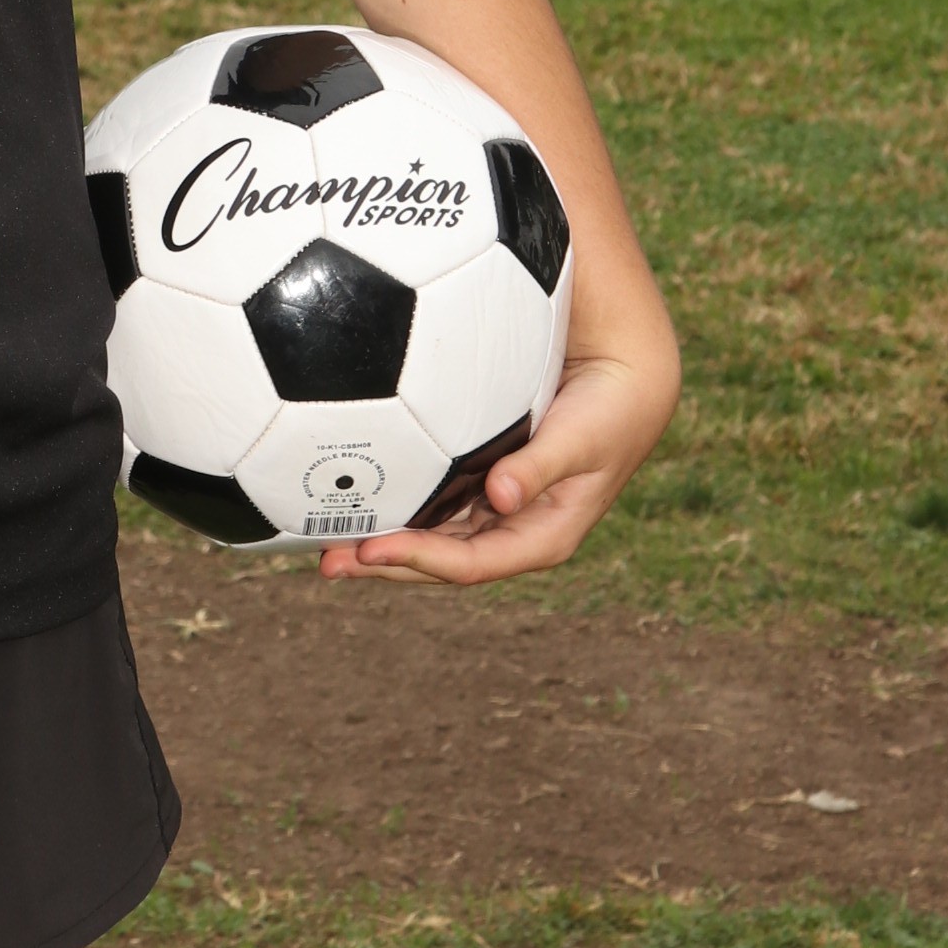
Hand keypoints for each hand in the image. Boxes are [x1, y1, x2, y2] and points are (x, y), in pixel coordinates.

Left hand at [316, 332, 679, 586]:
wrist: (626, 384)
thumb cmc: (608, 413)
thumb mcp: (581, 439)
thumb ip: (541, 466)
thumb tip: (501, 496)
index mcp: (541, 537)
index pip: (469, 563)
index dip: (418, 560)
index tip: (368, 549)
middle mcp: (511, 530)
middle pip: (438, 560)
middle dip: (383, 564)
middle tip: (324, 561)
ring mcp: (495, 510)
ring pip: (429, 535)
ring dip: (381, 540)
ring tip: (321, 539)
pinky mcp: (481, 481)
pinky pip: (432, 503)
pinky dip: (397, 506)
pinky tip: (357, 499)